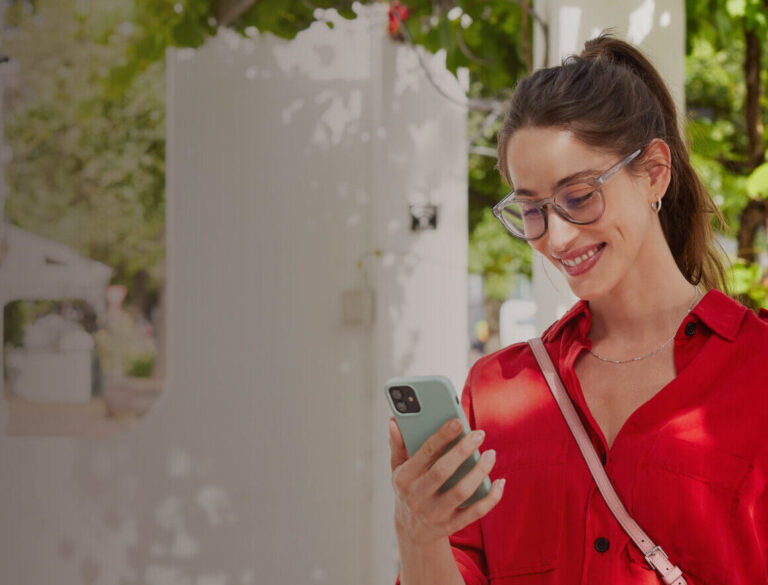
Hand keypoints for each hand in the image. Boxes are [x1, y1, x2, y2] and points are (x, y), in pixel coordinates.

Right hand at [389, 417, 504, 548]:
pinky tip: (500, 482)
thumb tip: (394, 421)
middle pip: (442, 472)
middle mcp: (417, 497)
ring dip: (479, 472)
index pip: (424, 454)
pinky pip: (475, 513)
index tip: (459, 421)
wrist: (413, 532)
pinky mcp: (451, 526)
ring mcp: (434, 514)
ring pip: (461, 492)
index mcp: (404, 478)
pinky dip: (491, 498)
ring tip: (491, 454)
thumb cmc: (408, 488)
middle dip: (462, 451)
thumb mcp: (397, 469)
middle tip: (479, 434)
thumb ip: (397, 444)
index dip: (442, 436)